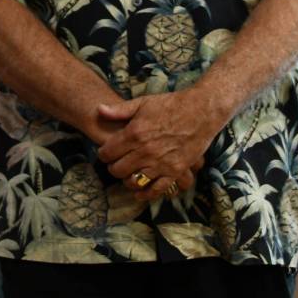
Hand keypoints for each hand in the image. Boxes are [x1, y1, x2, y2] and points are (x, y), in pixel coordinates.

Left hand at [96, 92, 214, 200]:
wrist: (199, 112)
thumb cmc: (169, 105)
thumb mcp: (142, 103)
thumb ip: (119, 110)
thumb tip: (98, 110)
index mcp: (134, 133)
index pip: (108, 152)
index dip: (102, 154)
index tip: (104, 153)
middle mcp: (145, 151)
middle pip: (119, 169)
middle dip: (113, 168)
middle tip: (114, 164)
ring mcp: (160, 163)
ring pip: (135, 181)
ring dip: (127, 181)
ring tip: (126, 176)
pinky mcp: (175, 171)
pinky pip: (158, 189)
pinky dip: (147, 194)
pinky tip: (140, 194)